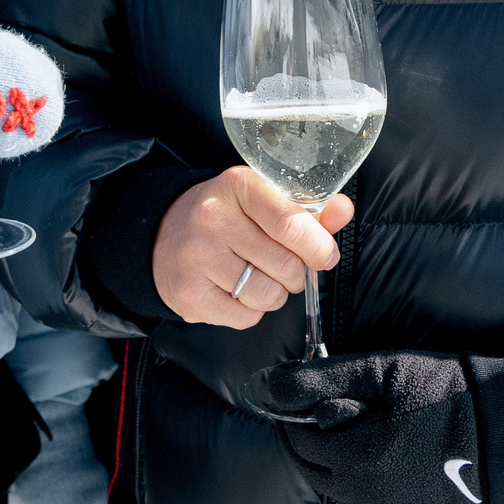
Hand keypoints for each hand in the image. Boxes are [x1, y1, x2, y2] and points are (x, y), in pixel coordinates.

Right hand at [151, 168, 352, 328]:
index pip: (291, 223)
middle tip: (285, 265)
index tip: (324, 254)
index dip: (318, 245)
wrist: (160, 234)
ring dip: (275, 293)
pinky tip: (236, 289)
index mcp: (238, 186)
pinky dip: (251, 310)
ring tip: (259, 276)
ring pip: (268, 295)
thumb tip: (343, 211)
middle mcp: (213, 219)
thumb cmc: (225, 215)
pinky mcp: (189, 294)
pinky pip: (246, 317)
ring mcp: (197, 258)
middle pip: (285, 264)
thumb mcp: (262, 198)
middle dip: (297, 272)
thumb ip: (308, 207)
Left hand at [245, 350, 487, 503]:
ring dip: (345, 466)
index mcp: (355, 456)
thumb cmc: (444, 391)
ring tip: (370, 434)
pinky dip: (377, 485)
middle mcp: (368, 496)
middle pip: (317, 473)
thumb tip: (264, 384)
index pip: (299, 443)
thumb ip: (318, 379)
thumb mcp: (379, 370)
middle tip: (332, 417)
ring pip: (347, 492)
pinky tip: (399, 460)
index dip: (296, 421)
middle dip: (315, 445)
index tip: (305, 402)